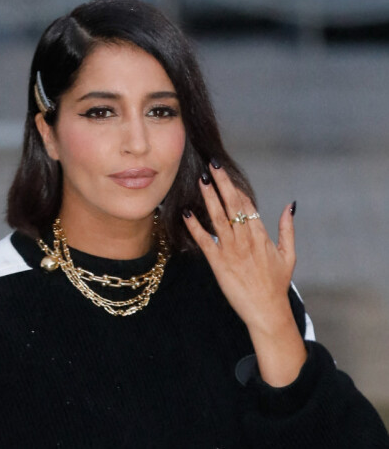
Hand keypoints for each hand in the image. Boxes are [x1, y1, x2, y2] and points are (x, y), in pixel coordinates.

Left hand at [182, 163, 306, 386]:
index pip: (247, 205)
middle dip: (222, 183)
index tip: (225, 173)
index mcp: (261, 236)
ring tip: (201, 181)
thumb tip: (290, 205)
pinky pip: (205, 241)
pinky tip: (186, 214)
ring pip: (218, 218)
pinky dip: (195, 227)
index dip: (235, 187)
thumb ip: (287, 228)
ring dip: (209, 198)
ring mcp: (231, 251)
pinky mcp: (219, 263)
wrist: (267, 311)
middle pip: (233, 205)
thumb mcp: (289, 254)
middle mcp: (246, 240)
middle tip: (212, 165)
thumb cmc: (277, 284)